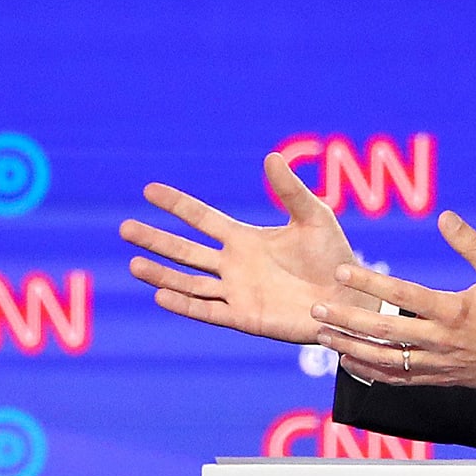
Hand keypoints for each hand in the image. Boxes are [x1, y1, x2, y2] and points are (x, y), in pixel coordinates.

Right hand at [121, 153, 372, 344]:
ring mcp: (236, 293)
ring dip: (161, 273)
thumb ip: (290, 190)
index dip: (176, 204)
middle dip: (155, 239)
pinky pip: (208, 311)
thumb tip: (270, 157)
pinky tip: (161, 294)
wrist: (351, 298)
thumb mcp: (314, 216)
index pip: (201, 218)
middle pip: (185, 250)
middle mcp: (234, 265)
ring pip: (188, 282)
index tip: (148, 190)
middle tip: (124, 228)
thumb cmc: (335, 256)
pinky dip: (184, 304)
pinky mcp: (245, 318)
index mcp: (245, 239)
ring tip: (133, 263)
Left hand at [312, 211, 475, 391]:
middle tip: (316, 308)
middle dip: (346, 319)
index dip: (369, 283)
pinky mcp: (440, 379)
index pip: (401, 295)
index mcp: (453, 311)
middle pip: (382, 332)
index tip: (341, 271)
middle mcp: (440, 340)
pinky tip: (350, 363)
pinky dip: (371, 372)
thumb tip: (443, 216)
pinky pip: (399, 379)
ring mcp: (438, 364)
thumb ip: (471, 243)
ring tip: (322, 336)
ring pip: (384, 360)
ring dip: (350, 348)